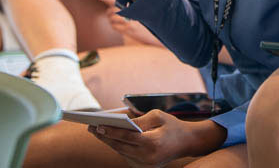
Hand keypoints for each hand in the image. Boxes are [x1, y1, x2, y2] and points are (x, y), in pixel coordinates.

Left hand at [88, 109, 225, 165]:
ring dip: (109, 142)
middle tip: (91, 127)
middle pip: (120, 146)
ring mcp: (146, 164)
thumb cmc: (173, 125)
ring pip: (121, 152)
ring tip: (97, 132)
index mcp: (153, 143)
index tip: (97, 125)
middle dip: (105, 136)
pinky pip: (127, 156)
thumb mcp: (158, 116)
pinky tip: (109, 138)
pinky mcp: (144, 167)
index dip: (111, 131)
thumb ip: (139, 120)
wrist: (187, 142)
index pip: (127, 137)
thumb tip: (120, 123)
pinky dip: (118, 147)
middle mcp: (148, 157)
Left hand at [100, 0, 161, 46]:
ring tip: (118, 17)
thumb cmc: (151, 19)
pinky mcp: (128, 30)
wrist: (159, 32)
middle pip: (113, 9)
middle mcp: (133, 13)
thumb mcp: (143, 8)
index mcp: (136, 4)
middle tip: (113, 9)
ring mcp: (130, 23)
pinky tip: (120, 24)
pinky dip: (114, 24)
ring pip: (112, 18)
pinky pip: (114, 26)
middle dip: (110, 9)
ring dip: (111, 17)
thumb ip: (132, 1)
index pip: (119, 0)